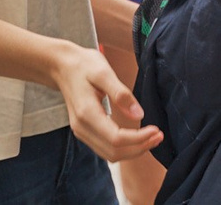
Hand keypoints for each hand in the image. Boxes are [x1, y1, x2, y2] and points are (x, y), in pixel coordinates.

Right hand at [47, 43, 160, 161]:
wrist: (62, 66)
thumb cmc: (84, 65)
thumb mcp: (103, 72)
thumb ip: (121, 94)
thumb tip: (139, 115)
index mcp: (86, 113)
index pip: (116, 139)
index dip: (139, 139)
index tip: (156, 130)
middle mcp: (82, 128)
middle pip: (114, 152)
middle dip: (139, 148)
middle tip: (159, 136)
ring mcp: (81, 132)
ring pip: (110, 155)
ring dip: (133, 151)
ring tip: (152, 138)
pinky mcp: (84, 131)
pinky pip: (105, 148)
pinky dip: (123, 148)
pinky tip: (137, 138)